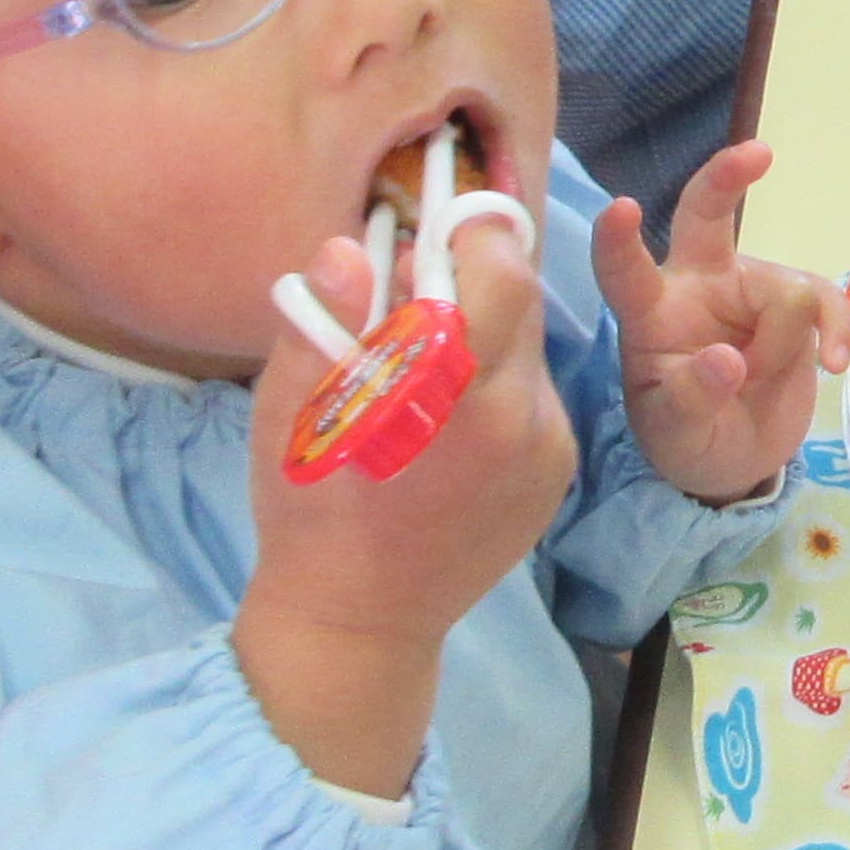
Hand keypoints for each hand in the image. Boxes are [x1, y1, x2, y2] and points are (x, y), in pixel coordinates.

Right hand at [235, 205, 580, 794]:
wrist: (361, 623)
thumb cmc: (311, 515)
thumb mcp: (293, 418)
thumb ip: (323, 325)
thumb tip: (350, 245)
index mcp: (455, 400)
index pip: (503, 276)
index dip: (473, 235)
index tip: (435, 225)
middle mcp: (520, 420)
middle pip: (521, 305)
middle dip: (473, 280)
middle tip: (414, 288)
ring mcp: (547, 450)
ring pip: (528, 350)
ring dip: (482, 333)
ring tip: (422, 360)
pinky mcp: (556, 473)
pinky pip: (534, 397)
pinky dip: (495, 383)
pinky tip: (445, 416)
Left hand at [602, 140, 849, 505]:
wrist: (737, 461)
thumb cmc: (689, 440)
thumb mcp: (680, 434)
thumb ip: (694, 399)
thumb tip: (730, 360)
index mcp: (651, 315)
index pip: (626, 273)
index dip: (619, 241)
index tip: (622, 208)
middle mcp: (698, 286)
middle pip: (706, 216)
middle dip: (727, 178)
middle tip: (759, 154)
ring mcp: (750, 290)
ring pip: (787, 292)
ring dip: (786, 346)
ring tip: (763, 384)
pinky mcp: (798, 308)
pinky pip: (829, 303)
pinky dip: (839, 333)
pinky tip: (837, 367)